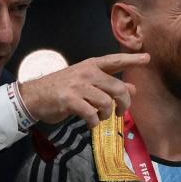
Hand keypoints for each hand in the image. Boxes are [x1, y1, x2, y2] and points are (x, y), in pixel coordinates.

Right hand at [19, 53, 148, 127]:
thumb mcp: (86, 82)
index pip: (115, 61)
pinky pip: (91, 114)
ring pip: (106, 102)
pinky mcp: (70, 100)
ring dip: (107, 115)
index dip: (132, 60)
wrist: (33, 96)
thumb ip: (108, 85)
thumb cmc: (61, 89)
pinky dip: (94, 122)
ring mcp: (78, 86)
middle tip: (121, 112)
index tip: (147, 58)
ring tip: (101, 118)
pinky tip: (91, 124)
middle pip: (117, 87)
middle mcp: (86, 73)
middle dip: (124, 103)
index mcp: (91, 66)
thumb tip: (132, 88)